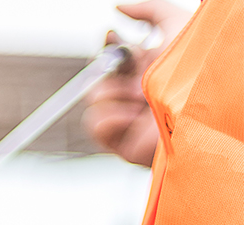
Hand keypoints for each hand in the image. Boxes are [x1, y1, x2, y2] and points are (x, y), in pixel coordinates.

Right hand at [84, 1, 192, 165]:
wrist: (200, 104)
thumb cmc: (197, 65)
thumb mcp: (176, 23)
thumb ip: (149, 10)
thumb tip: (118, 9)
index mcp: (149, 68)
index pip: (114, 57)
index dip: (108, 45)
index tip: (111, 34)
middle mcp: (137, 92)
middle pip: (98, 78)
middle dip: (105, 70)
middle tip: (126, 70)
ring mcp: (129, 117)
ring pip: (94, 101)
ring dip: (110, 95)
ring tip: (137, 97)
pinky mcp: (123, 141)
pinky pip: (97, 126)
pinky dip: (111, 119)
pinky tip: (133, 116)